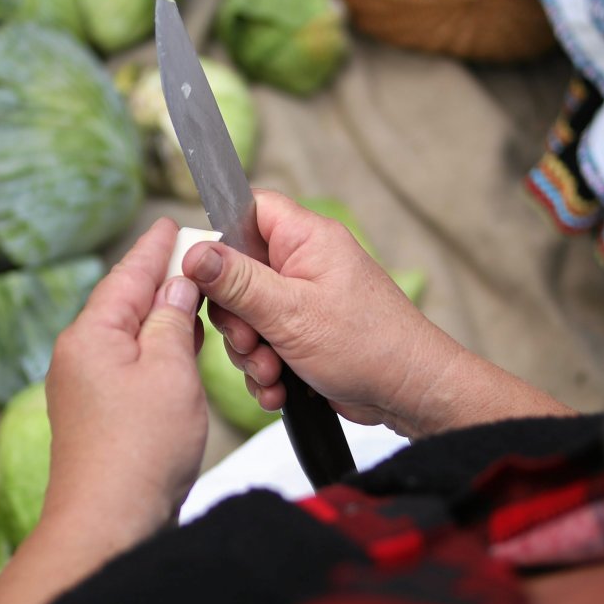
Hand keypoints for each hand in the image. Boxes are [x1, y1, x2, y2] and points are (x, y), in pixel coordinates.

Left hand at [43, 218, 206, 548]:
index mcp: (92, 334)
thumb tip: (177, 285)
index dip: (155, 248)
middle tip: (196, 259)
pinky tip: (178, 355)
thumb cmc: (139, 451)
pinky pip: (127, 366)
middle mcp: (78, 355)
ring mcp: (83, 386)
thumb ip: (173, 319)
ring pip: (127, 336)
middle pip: (124, 302)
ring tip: (195, 304)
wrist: (108, 521)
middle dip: (161, 282)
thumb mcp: (170, 370)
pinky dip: (154, 353)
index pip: (128, 274)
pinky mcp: (95, 414)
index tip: (171, 225)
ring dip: (162, 320)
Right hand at [183, 190, 462, 436]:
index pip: (247, 210)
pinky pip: (265, 345)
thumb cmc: (369, 345)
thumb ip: (238, 282)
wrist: (408, 393)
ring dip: (250, 352)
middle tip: (250, 340)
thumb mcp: (290, 311)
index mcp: (305, 239)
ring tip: (272, 371)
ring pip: (247, 317)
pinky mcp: (304, 335)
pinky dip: (266, 370)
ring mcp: (304, 301)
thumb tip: (194, 252)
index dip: (220, 237)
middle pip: (237, 273)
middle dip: (235, 318)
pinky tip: (279, 388)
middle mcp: (303, 264)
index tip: (204, 272)